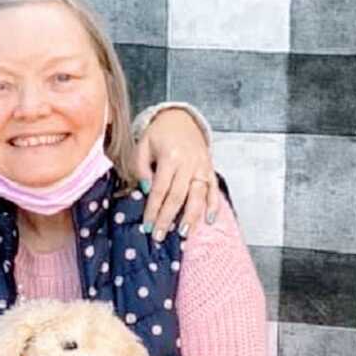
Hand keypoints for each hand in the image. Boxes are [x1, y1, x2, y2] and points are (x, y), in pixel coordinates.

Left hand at [134, 108, 219, 242]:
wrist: (180, 118)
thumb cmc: (158, 135)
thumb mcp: (143, 146)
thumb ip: (141, 169)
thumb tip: (146, 191)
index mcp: (170, 157)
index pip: (160, 190)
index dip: (153, 210)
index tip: (148, 226)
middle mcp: (189, 163)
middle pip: (178, 196)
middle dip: (168, 219)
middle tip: (160, 236)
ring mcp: (202, 166)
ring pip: (198, 196)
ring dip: (191, 217)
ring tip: (184, 233)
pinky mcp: (210, 168)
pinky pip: (214, 189)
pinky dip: (213, 205)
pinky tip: (209, 219)